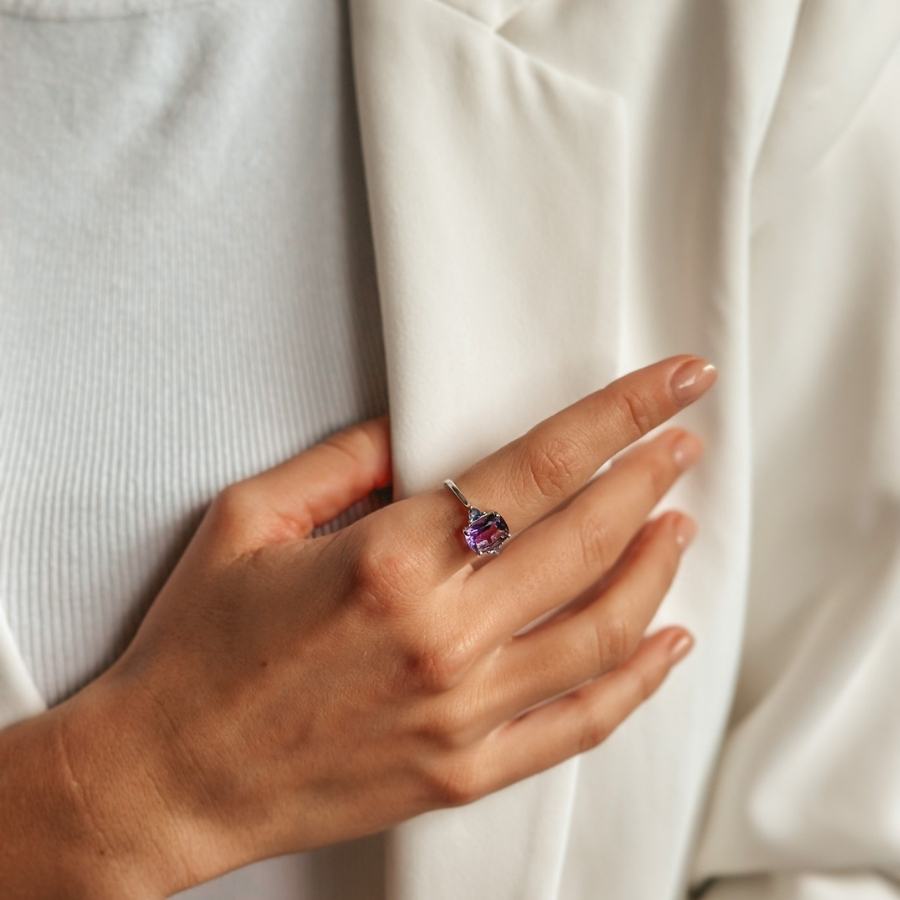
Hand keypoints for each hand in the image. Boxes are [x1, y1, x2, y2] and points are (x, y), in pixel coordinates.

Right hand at [49, 353, 715, 895]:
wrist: (168, 777)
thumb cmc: (199, 648)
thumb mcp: (251, 519)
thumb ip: (344, 460)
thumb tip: (417, 428)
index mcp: (389, 562)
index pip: (539, 466)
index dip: (619, 415)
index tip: (674, 386)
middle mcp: (442, 637)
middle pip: (587, 536)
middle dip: (648, 475)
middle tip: (679, 440)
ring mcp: (463, 713)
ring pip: (603, 628)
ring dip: (656, 565)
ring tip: (678, 521)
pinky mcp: (466, 771)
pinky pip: (581, 722)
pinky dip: (639, 679)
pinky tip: (666, 641)